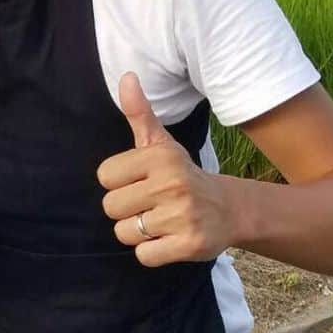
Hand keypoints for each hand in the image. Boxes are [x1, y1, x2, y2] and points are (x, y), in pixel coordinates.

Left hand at [97, 72, 236, 265]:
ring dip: (137, 232)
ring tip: (158, 221)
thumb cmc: (181, 173)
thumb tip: (126, 76)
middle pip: (110, 207)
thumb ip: (139, 113)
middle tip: (149, 204)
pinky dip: (151, 252)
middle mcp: (171, 184)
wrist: (228, 209)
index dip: (118, 182)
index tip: (139, 181)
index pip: (104, 176)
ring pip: (124, 232)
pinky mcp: (189, 245)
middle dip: (126, 209)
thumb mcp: (160, 142)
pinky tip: (167, 239)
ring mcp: (181, 216)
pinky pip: (143, 255)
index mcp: (159, 157)